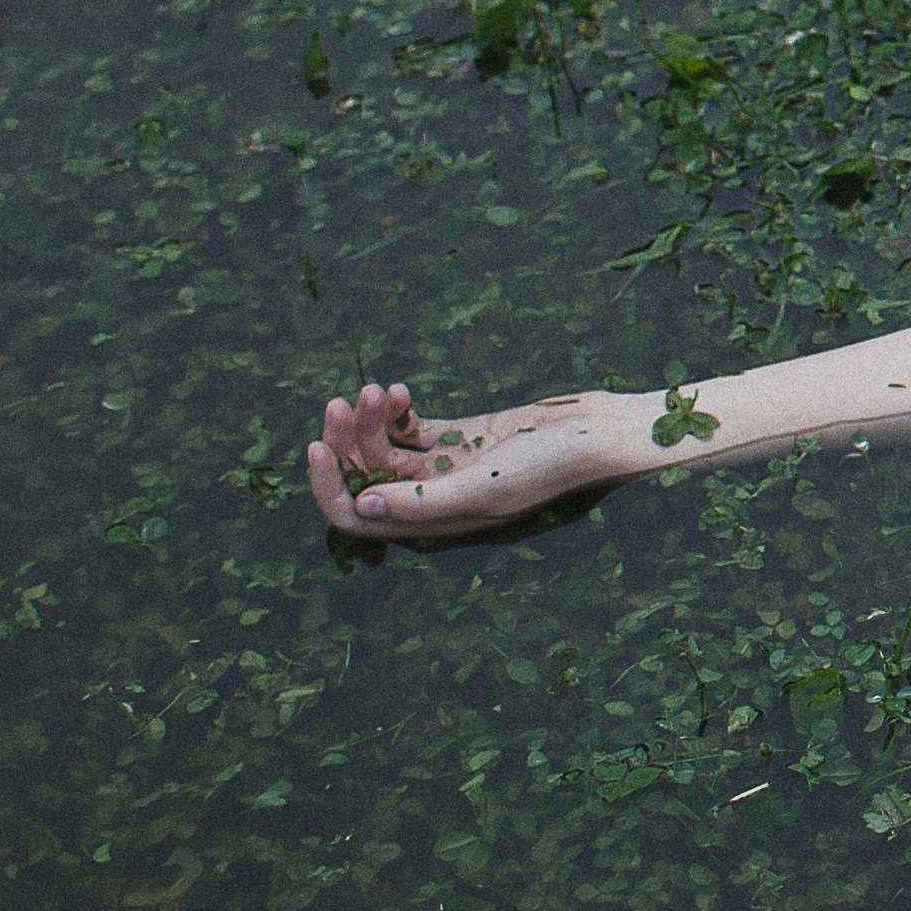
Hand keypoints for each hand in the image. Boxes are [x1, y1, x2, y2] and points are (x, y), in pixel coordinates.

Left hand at [304, 381, 631, 539]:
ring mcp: (445, 467)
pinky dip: (394, 410)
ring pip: (383, 448)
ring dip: (369, 417)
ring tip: (378, 388)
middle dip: (345, 440)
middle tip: (342, 401)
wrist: (596, 431)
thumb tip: (360, 507)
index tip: (315, 446)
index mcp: (436, 522)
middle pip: (364, 476)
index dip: (328, 487)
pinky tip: (399, 391)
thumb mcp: (484, 486)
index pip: (358, 517)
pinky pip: (409, 429)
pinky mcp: (459, 437)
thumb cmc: (550, 465)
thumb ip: (424, 501)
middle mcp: (434, 499)